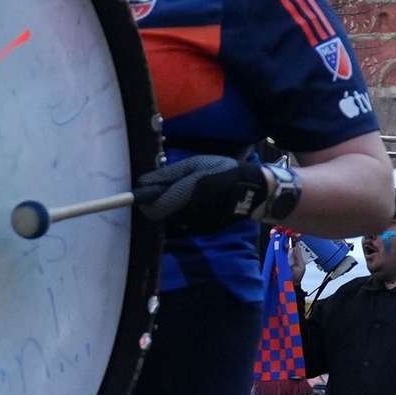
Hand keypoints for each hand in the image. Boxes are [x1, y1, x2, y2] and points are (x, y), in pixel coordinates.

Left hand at [133, 152, 277, 231]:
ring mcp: (197, 224)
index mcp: (187, 193)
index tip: (142, 193)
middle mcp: (190, 213)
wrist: (253, 191)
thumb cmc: (222, 171)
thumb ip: (168, 175)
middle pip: (161, 214)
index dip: (144, 202)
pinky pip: (185, 222)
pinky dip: (186, 213)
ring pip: (172, 218)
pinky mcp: (204, 230)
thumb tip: (142, 183)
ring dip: (174, 208)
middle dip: (161, 202)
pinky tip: (200, 203)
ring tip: (188, 194)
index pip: (154, 208)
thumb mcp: (194, 165)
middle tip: (169, 188)